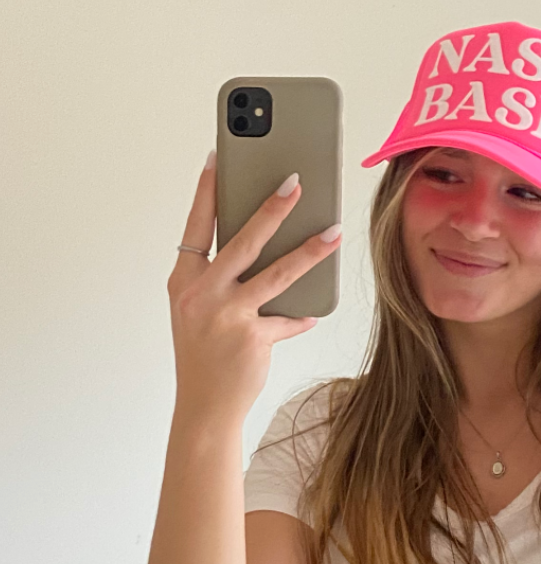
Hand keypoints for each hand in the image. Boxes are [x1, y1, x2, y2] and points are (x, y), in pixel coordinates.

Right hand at [166, 156, 341, 424]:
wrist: (205, 406)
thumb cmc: (204, 356)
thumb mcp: (198, 312)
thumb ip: (220, 281)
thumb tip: (262, 251)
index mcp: (184, 281)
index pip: (197, 226)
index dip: (207, 191)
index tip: (218, 157)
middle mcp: (202, 293)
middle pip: (243, 240)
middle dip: (272, 208)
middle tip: (295, 183)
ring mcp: (228, 315)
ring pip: (276, 273)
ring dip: (309, 251)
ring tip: (332, 231)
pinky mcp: (253, 337)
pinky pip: (288, 319)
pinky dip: (301, 317)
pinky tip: (312, 312)